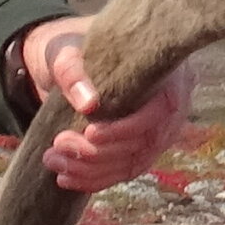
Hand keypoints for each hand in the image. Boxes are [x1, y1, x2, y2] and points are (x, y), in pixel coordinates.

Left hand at [15, 17, 190, 192]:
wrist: (68, 53)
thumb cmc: (70, 46)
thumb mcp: (65, 51)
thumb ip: (73, 71)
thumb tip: (89, 103)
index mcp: (164, 71)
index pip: (157, 112)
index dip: (125, 129)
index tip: (89, 132)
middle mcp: (171, 102)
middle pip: (144, 143)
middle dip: (98, 153)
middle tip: (56, 146)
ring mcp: (159, 126)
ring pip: (134, 162)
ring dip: (92, 170)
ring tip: (53, 162)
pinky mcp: (142, 143)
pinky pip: (125, 169)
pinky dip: (95, 178)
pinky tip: (66, 178)